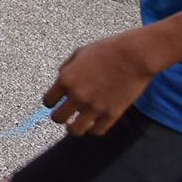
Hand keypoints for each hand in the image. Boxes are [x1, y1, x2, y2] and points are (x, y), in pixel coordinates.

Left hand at [43, 30, 158, 135]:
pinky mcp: (112, 114)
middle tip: (64, 114)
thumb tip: (61, 80)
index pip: (48, 101)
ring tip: (75, 123)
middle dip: (58, 116)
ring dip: (72, 128)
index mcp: (66, 80)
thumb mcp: (79, 53)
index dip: (51, 102)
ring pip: (75, 130)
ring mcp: (95, 107)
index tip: (55, 102)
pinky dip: (92, 130)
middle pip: (57, 118)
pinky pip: (96, 131)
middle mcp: (77, 96)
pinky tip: (92, 124)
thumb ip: (66, 69)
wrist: (133, 55)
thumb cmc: (106, 50)